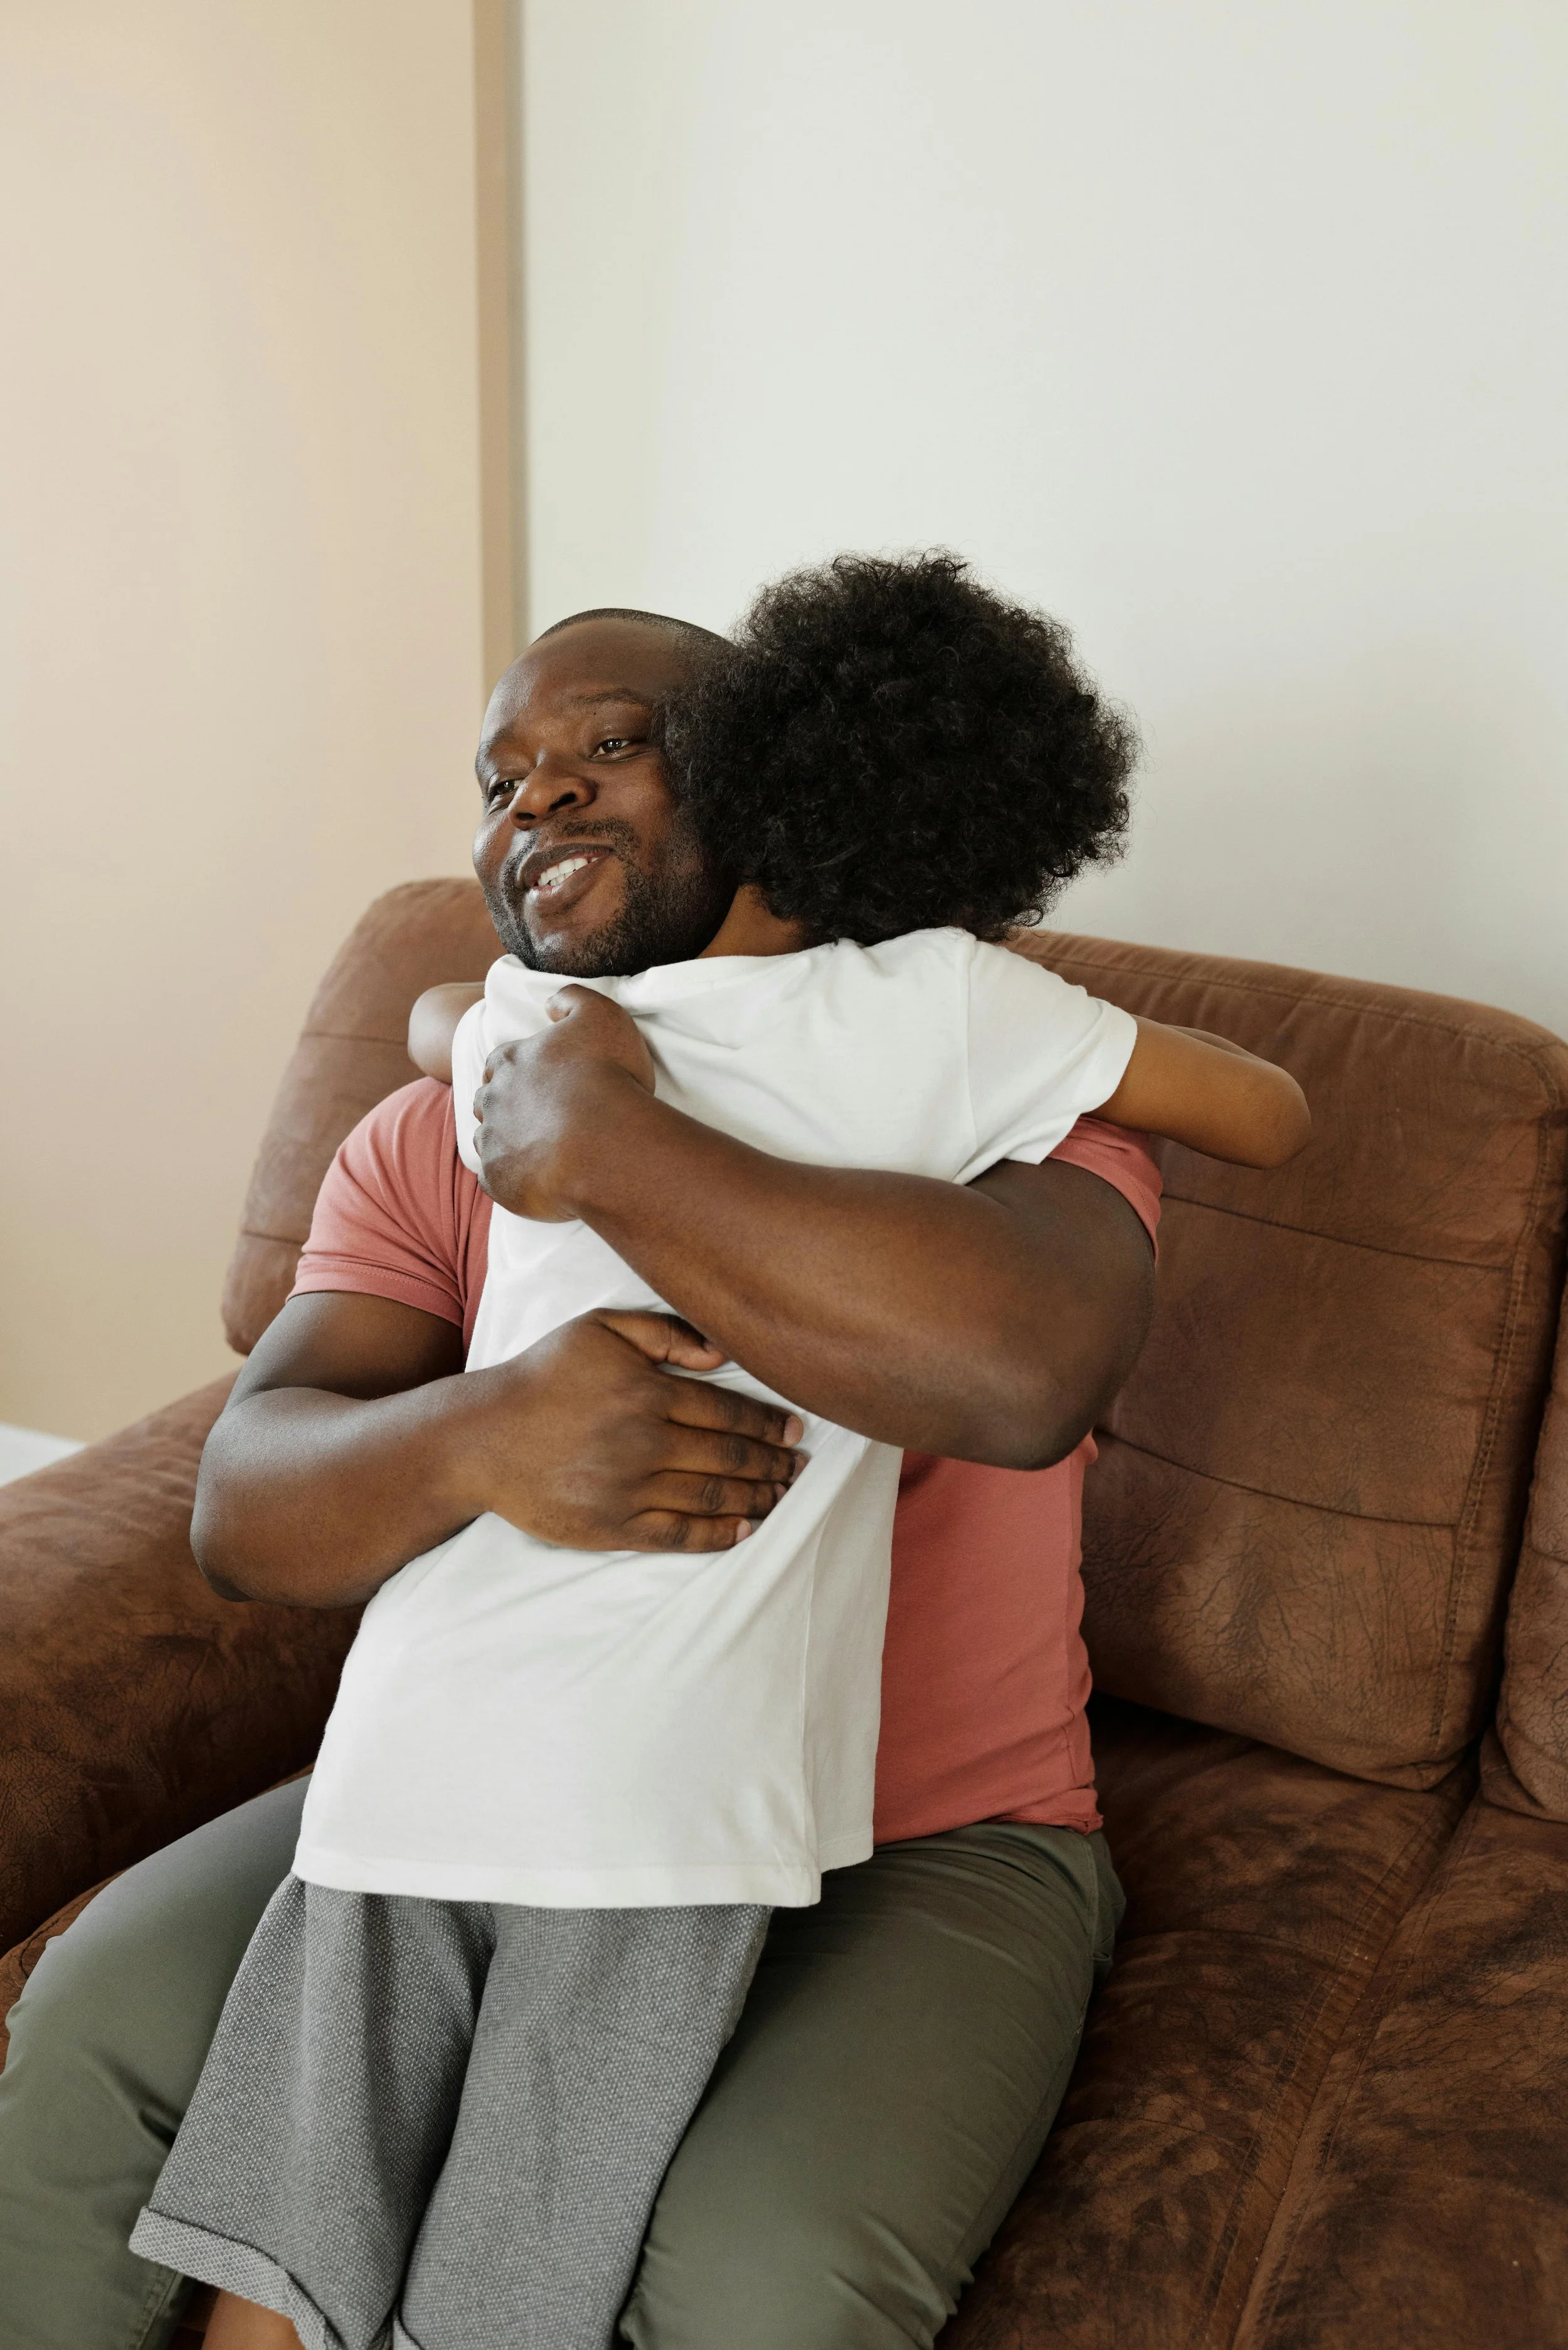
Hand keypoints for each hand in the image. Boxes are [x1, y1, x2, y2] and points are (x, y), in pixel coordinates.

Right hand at [461, 1307, 803, 1550]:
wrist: (482, 1439)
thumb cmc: (542, 1376)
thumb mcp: (598, 1330)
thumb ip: (664, 1332)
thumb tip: (724, 1352)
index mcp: (648, 1393)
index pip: (729, 1412)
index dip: (770, 1423)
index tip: (796, 1430)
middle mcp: (645, 1443)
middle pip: (730, 1456)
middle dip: (773, 1463)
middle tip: (799, 1466)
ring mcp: (629, 1490)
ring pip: (712, 1496)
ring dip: (757, 1497)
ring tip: (782, 1495)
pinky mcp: (612, 1527)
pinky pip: (679, 1536)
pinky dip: (718, 1535)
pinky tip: (745, 1529)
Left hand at [475, 984, 655, 1219]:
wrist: (606, 1143)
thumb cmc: (609, 1078)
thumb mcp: (602, 1015)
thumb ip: (573, 998)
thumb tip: (550, 1002)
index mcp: (511, 1061)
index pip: (500, 1063)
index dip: (517, 1071)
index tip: (538, 1082)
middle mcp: (492, 1099)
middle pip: (488, 1101)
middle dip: (506, 1107)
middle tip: (542, 1119)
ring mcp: (493, 1142)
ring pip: (488, 1141)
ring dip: (507, 1143)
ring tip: (541, 1152)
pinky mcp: (498, 1180)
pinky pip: (494, 1180)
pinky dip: (511, 1180)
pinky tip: (537, 1181)